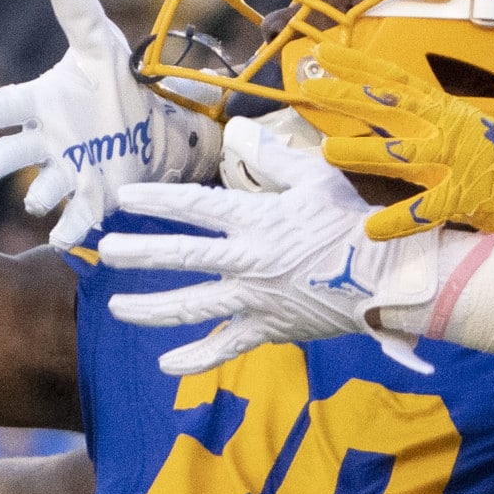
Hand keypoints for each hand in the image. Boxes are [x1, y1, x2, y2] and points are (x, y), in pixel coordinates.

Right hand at [0, 0, 218, 248]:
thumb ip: (78, 12)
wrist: (153, 123)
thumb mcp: (100, 44)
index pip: (4, 105)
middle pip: (11, 154)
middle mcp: (47, 140)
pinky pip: (74, 217)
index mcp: (42, 103)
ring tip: (35, 200)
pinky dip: (70, 230)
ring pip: (41, 188)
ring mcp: (68, 171)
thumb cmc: (115, 82)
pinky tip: (64, 240)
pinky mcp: (93, 196)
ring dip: (37, 195)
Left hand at [99, 118, 445, 375]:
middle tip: (107, 252)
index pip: (194, 207)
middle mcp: (247, 260)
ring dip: (151, 307)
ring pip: (192, 306)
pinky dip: (196, 357)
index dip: (156, 200)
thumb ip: (272, 156)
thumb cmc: (353, 222)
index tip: (124, 197)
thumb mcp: (316, 177)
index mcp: (256, 219)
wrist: (387, 277)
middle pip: (181, 257)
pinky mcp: (269, 328)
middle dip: (139, 253)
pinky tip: (166, 363)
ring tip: (119, 307)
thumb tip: (238, 130)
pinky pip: (226, 346)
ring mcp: (254, 299)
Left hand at [291, 43, 493, 242]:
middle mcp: (443, 128)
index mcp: (440, 109)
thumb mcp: (455, 124)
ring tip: (330, 151)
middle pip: (388, 108)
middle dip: (348, 97)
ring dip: (364, 152)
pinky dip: (399, 221)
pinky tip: (372, 229)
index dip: (358, 65)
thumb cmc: (492, 155)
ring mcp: (453, 162)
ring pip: (401, 154)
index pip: (393, 80)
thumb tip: (371, 111)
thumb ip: (417, 119)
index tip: (324, 53)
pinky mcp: (463, 197)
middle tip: (311, 88)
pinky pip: (426, 210)